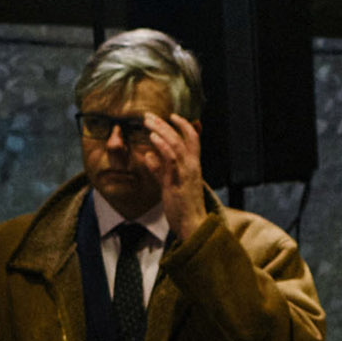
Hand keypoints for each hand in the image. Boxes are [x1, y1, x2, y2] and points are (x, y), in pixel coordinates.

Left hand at [140, 111, 207, 241]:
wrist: (192, 225)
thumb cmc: (182, 207)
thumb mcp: (168, 185)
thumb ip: (159, 170)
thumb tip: (148, 156)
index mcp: (193, 166)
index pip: (193, 139)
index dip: (184, 125)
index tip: (171, 116)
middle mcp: (192, 166)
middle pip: (182, 137)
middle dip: (165, 124)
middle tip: (149, 115)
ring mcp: (186, 173)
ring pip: (176, 144)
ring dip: (162, 130)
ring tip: (148, 122)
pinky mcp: (177, 181)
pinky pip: (171, 159)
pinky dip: (162, 146)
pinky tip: (152, 138)